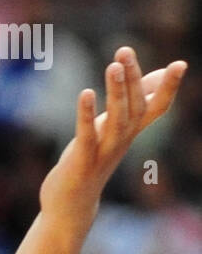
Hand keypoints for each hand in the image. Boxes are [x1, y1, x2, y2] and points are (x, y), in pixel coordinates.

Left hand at [39, 46, 187, 227]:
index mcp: (131, 132)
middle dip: (133, 78)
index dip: (169, 88)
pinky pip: (88, 135)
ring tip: (113, 66)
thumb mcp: (114, 129)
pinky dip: (87, 114)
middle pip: (136, 107)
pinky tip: (86, 93)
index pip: (157, 107)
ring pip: (117, 119)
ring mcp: (105, 151)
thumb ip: (134, 104)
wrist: (72, 203)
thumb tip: (158, 75)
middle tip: (125, 50)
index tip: (180, 64)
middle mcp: (123, 140)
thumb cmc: (92, 159)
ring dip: (116, 92)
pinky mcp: (83, 161)